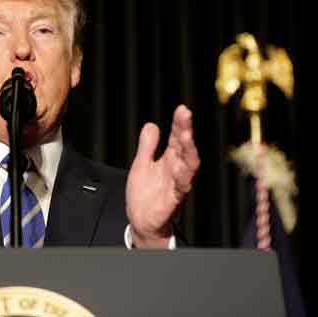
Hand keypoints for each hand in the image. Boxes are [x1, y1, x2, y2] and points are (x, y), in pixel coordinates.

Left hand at [126, 105, 199, 247]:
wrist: (141, 220)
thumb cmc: (145, 193)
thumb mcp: (142, 164)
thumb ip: (147, 146)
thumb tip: (152, 124)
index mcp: (169, 160)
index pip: (176, 138)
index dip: (180, 124)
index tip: (182, 109)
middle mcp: (176, 170)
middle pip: (185, 148)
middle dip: (186, 132)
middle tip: (185, 116)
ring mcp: (176, 185)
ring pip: (188, 167)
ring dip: (188, 151)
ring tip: (185, 136)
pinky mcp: (172, 200)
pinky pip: (180, 189)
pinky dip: (181, 178)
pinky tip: (179, 167)